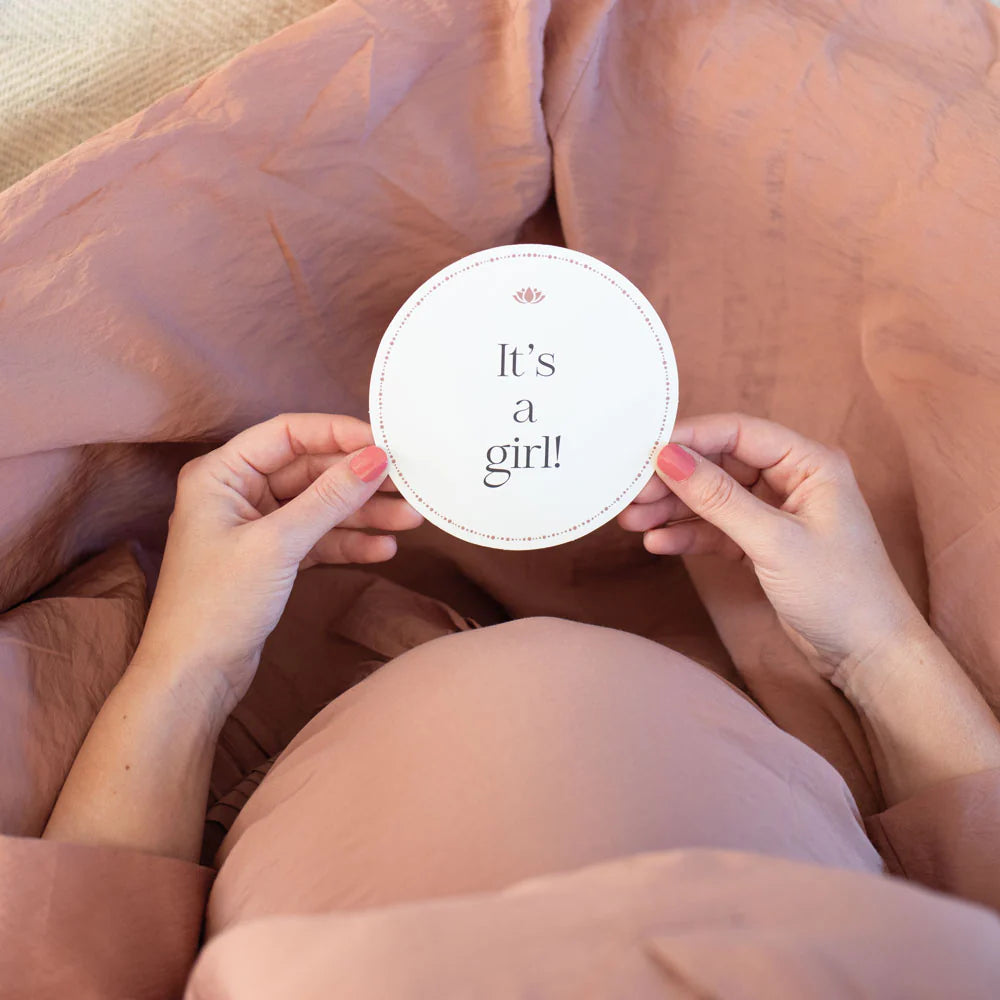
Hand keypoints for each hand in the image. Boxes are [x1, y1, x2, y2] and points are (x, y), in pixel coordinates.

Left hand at [135, 413, 422, 714]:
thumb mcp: (277, 544)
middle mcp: (237, 493)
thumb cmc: (215, 606)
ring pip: (320, 506)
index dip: (337, 434)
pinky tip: (384, 548)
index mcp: (221, 474)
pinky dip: (349, 542)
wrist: (193, 678)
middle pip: (310, 471)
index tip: (383, 443)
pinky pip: (318, 538)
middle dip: (359, 481)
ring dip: (363, 513)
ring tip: (408, 519)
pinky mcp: (272, 558)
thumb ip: (329, 499)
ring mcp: (255, 526)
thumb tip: (374, 460)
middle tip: (406, 485)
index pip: (287, 434)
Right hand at [618, 412, 920, 681]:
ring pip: (713, 498)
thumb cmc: (841, 593)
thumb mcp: (774, 541)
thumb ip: (718, 499)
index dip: (692, 438)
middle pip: (720, 464)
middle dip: (676, 478)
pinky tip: (659, 543)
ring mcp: (776, 513)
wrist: (868, 655)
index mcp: (810, 463)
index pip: (740, 433)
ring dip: (674, 508)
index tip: (648, 453)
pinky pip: (717, 529)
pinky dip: (688, 535)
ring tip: (634, 521)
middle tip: (633, 493)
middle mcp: (793, 480)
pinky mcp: (762, 545)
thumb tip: (669, 458)